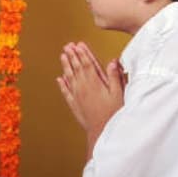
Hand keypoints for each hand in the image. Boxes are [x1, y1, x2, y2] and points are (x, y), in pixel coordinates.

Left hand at [57, 42, 125, 157]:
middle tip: (67, 46)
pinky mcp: (74, 104)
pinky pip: (65, 92)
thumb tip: (112, 62)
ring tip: (62, 56)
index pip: (87, 64)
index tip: (79, 45)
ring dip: (66, 65)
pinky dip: (62, 84)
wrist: (101, 131)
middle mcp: (83, 87)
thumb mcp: (118, 94)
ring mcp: (77, 96)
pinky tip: (59, 79)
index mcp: (94, 83)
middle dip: (72, 55)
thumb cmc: (112, 114)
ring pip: (69, 77)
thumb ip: (114, 77)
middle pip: (76, 68)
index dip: (82, 53)